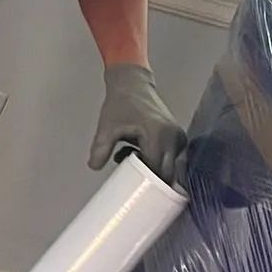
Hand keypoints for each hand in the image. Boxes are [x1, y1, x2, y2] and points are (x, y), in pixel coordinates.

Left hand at [89, 63, 186, 183]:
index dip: (146, 183)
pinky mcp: (177, 135)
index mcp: (159, 137)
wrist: (132, 83)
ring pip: (167, 166)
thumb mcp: (107, 127)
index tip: (133, 188)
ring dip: (149, 167)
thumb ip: (100, 148)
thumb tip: (94, 167)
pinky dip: (153, 158)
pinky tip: (136, 151)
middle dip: (149, 179)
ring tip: (129, 155)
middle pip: (167, 173)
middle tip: (130, 176)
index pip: (157, 172)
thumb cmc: (121, 103)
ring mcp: (178, 137)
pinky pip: (169, 157)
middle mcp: (173, 138)